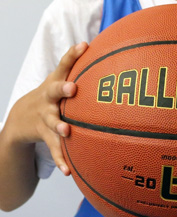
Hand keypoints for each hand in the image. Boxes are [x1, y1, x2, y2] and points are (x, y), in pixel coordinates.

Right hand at [9, 42, 87, 175]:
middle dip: (62, 89)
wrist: (22, 116)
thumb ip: (81, 66)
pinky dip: (61, 159)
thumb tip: (114, 50)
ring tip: (67, 131)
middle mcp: (48, 98)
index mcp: (56, 81)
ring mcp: (45, 117)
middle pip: (54, 91)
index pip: (64, 63)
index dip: (73, 54)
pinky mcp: (44, 135)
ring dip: (59, 126)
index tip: (84, 45)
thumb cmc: (53, 94)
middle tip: (72, 88)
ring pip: (52, 122)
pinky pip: (54, 149)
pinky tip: (69, 171)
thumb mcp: (61, 78)